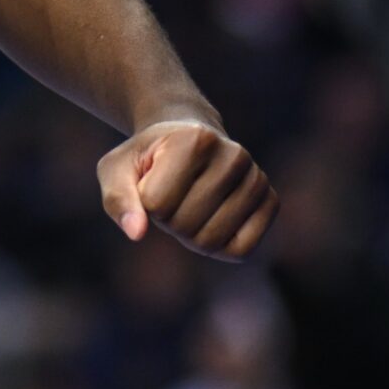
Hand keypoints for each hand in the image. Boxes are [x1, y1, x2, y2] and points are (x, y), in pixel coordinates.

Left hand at [98, 119, 275, 260]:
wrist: (186, 139)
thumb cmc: (148, 158)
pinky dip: (218, 249)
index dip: (144, 202)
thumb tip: (136, 233)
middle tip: (171, 193)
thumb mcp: (118, 168)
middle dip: (167, 220)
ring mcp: (256, 177)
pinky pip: (242, 249)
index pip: (156, 204)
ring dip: (189, 234)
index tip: (151, 180)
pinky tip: (211, 221)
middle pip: (185, 225)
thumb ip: (119, 198)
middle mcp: (233, 155)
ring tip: (189, 203)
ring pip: (211, 242)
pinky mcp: (270, 200)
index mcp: (195, 139)